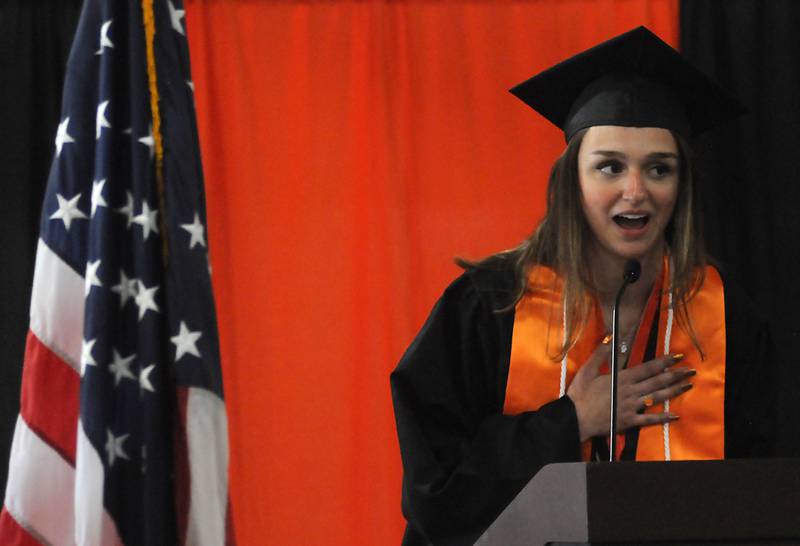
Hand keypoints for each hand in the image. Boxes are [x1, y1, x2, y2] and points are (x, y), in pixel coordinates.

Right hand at [566, 344, 692, 441]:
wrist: (575, 418)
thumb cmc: (579, 394)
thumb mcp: (587, 370)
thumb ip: (600, 354)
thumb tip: (610, 337)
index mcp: (621, 378)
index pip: (647, 368)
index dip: (663, 362)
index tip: (677, 356)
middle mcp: (630, 391)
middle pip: (657, 381)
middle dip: (675, 374)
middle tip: (690, 370)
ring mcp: (632, 407)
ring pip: (657, 397)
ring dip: (674, 391)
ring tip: (688, 385)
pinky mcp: (630, 421)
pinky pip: (649, 419)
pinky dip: (662, 418)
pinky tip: (674, 415)